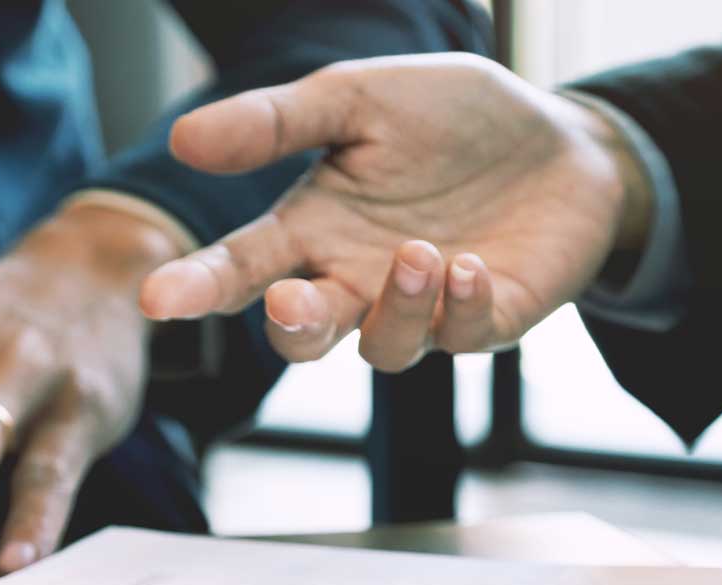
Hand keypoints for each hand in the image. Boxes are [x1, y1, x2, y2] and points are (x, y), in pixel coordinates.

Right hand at [137, 52, 652, 371]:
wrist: (563, 137)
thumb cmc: (451, 118)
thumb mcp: (359, 98)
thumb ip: (277, 122)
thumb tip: (185, 138)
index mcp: (315, 228)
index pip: (243, 267)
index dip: (198, 286)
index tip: (158, 299)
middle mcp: (358, 279)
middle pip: (302, 334)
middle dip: (291, 327)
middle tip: (292, 301)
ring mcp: (424, 308)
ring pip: (384, 349)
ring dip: (396, 309)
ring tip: (420, 253)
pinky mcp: (488, 320)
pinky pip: (463, 338)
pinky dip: (462, 307)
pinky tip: (471, 264)